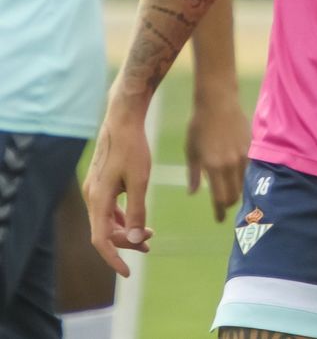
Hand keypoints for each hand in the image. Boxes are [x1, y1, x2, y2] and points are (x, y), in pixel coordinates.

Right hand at [82, 104, 154, 276]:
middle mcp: (92, 197)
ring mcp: (95, 190)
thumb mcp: (140, 180)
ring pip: (107, 221)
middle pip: (104, 232)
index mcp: (98, 199)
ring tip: (148, 236)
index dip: (113, 258)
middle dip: (125, 242)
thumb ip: (137, 211)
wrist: (123, 120)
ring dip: (125, 231)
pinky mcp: (101, 183)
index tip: (127, 272)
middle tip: (149, 244)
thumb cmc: (133, 148)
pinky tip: (137, 220)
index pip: (101, 240)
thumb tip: (133, 238)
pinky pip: (109, 209)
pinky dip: (122, 218)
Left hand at [185, 92, 251, 221]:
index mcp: (213, 167)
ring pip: (244, 183)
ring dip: (238, 191)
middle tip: (224, 207)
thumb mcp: (191, 151)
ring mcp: (243, 156)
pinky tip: (240, 176)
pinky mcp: (251, 147)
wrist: (218, 102)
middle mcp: (230, 164)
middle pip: (234, 195)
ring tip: (232, 193)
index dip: (219, 211)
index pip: (219, 198)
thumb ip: (194, 174)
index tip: (219, 219)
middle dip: (229, 204)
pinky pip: (250, 169)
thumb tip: (194, 193)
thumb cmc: (199, 126)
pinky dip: (245, 176)